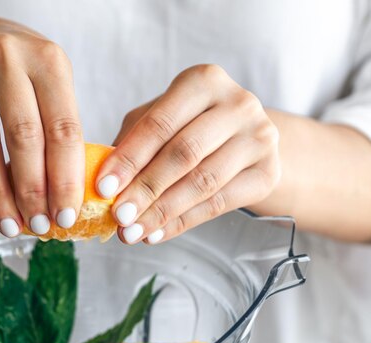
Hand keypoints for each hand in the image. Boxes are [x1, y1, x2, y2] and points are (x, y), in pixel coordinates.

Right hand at [0, 16, 83, 236]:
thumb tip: (64, 200)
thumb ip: (57, 133)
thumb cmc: (19, 74)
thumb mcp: (48, 87)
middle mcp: (7, 55)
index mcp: (48, 59)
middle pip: (23, 137)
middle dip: (33, 192)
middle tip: (40, 227)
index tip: (67, 216)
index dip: (66, 178)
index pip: (63, 128)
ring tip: (10, 225)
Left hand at [97, 64, 280, 243]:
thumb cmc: (189, 125)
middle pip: (183, 154)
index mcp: (204, 80)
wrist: (246, 139)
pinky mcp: (268, 172)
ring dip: (161, 212)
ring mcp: (260, 138)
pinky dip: (182, 222)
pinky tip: (156, 234)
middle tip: (117, 216)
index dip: (129, 158)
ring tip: (130, 232)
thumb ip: (132, 143)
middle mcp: (238, 103)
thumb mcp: (159, 120)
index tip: (102, 187)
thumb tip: (102, 183)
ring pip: (202, 182)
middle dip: (145, 189)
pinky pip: (219, 204)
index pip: (160, 124)